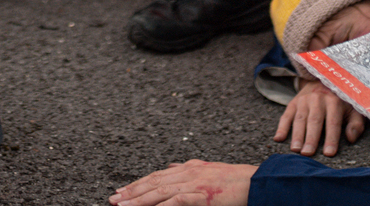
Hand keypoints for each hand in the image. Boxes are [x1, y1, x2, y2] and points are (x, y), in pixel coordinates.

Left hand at [110, 160, 255, 205]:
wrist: (255, 182)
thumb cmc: (234, 180)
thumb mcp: (207, 171)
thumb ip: (189, 170)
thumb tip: (170, 168)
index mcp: (188, 168)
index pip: (156, 176)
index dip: (137, 184)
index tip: (122, 192)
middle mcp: (187, 173)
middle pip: (153, 182)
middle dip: (131, 191)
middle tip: (114, 199)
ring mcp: (193, 183)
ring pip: (159, 191)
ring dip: (138, 199)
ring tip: (122, 205)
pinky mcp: (201, 195)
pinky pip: (177, 201)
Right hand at [274, 78, 365, 156]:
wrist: (323, 79)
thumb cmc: (341, 100)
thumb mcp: (354, 109)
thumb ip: (356, 124)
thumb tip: (351, 138)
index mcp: (334, 101)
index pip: (332, 122)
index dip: (331, 138)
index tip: (329, 153)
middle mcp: (318, 99)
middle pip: (314, 121)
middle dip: (311, 138)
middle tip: (308, 153)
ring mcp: (303, 100)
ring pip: (299, 119)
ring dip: (297, 135)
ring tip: (295, 149)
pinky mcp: (293, 102)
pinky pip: (286, 115)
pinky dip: (281, 127)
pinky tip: (278, 138)